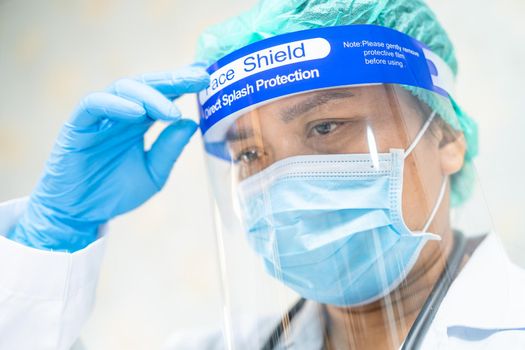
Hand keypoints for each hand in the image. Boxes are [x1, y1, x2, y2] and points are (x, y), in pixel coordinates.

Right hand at [7, 65, 209, 251]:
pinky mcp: (77, 125)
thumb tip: (191, 122)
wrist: (80, 215)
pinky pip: (94, 104)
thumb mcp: (153, 173)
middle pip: (148, 85)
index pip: (164, 95)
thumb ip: (169, 149)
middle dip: (174, 80)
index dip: (184, 84)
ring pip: (123, 89)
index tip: (207, 78)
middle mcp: (121, 113)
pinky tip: (137, 113)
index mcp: (140, 122)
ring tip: (171, 112)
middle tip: (199, 78)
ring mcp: (99, 117)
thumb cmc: (115, 192)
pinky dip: (116, 104)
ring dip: (150, 96)